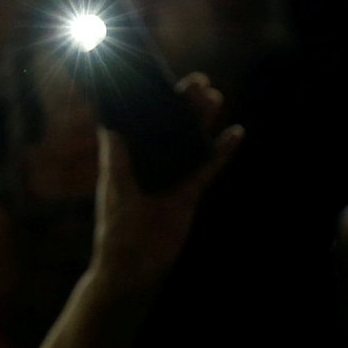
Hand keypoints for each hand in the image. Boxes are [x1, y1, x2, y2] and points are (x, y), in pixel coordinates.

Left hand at [88, 75, 242, 293]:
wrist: (135, 269)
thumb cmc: (117, 232)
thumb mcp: (116, 193)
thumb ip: (117, 160)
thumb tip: (110, 126)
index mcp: (126, 158)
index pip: (139, 122)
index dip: (151, 100)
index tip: (162, 77)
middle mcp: (149, 163)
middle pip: (169, 126)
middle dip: (183, 104)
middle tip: (200, 82)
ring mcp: (171, 177)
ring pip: (190, 142)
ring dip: (202, 121)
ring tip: (216, 97)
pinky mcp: (189, 193)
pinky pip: (208, 168)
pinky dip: (221, 152)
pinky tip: (236, 133)